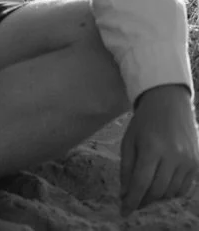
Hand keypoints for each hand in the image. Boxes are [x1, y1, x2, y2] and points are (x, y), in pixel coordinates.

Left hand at [120, 83, 198, 213]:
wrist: (169, 104)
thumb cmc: (144, 122)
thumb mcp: (129, 141)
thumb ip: (127, 168)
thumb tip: (125, 193)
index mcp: (152, 148)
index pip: (141, 182)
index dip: (133, 200)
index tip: (124, 211)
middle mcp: (173, 156)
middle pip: (158, 190)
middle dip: (144, 201)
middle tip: (134, 203)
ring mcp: (188, 161)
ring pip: (172, 192)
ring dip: (158, 198)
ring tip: (146, 195)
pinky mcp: (196, 163)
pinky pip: (184, 187)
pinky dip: (171, 192)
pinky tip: (162, 188)